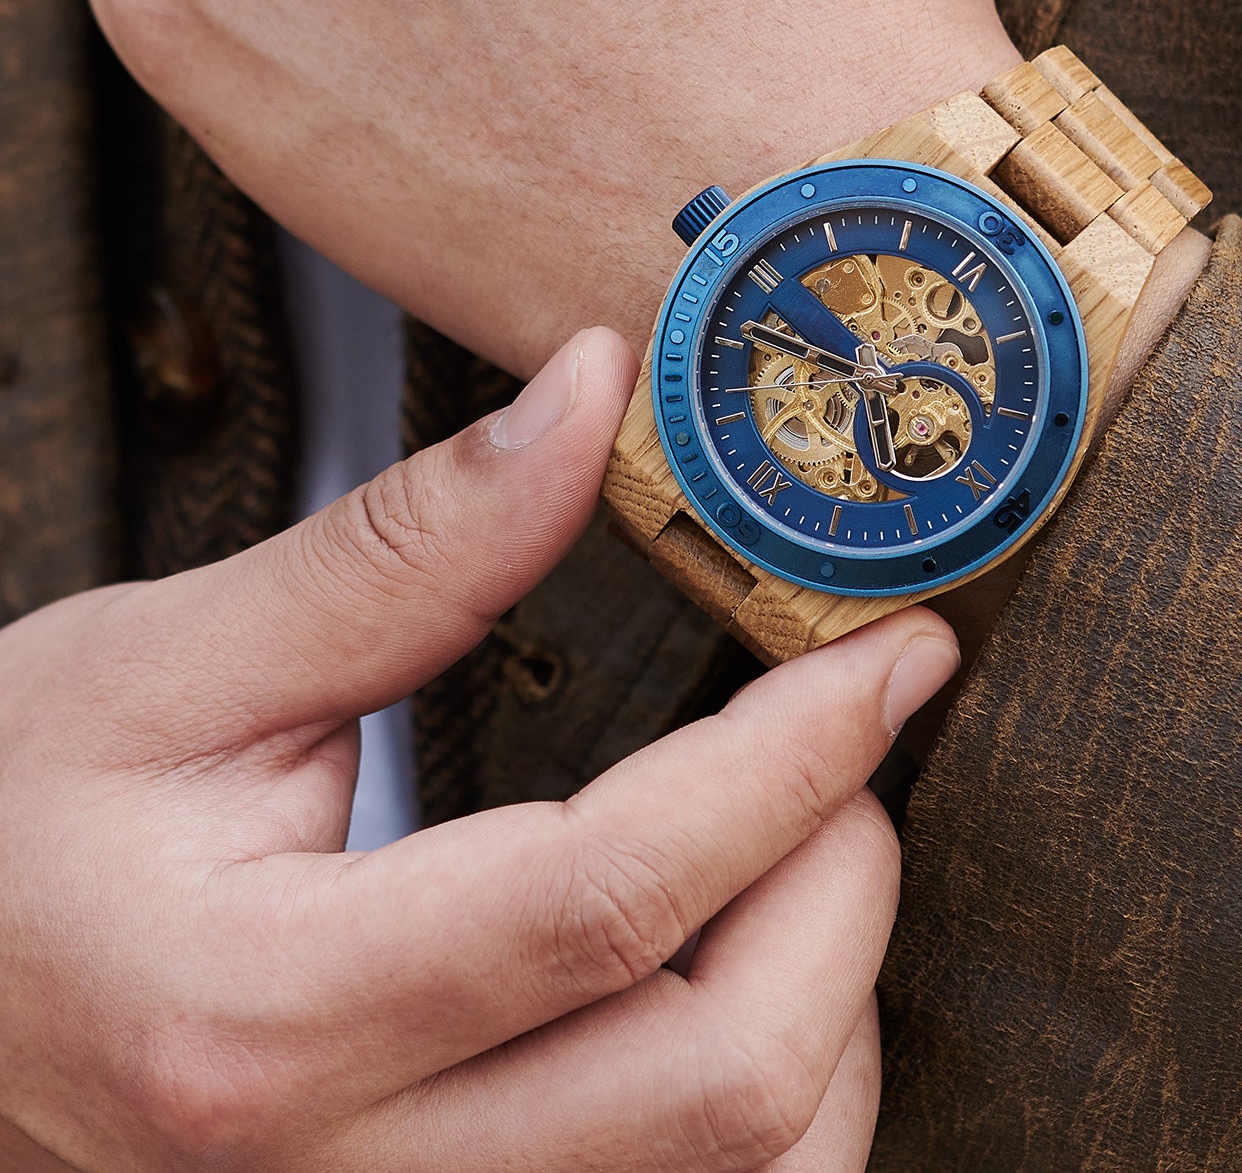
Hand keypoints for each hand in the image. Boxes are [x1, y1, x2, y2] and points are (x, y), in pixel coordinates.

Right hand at [0, 327, 959, 1171]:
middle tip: (853, 739)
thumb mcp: (169, 668)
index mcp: (259, 1014)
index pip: (608, 897)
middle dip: (843, 886)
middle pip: (719, 1087)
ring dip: (833, 1009)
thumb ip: (408, 547)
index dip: (788, 760)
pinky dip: (776, 1102)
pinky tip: (747, 972)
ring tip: (810, 845)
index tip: (892, 653)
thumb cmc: (7, 833)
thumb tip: (589, 399)